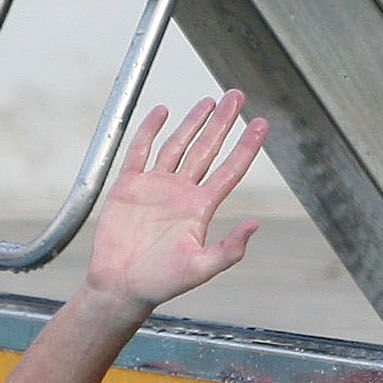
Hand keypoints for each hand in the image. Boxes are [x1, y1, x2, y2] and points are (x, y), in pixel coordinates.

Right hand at [84, 90, 266, 317]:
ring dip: (193, 122)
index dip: (246, 146)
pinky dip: (150, 130)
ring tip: (209, 101)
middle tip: (236, 96)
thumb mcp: (201, 269)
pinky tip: (163, 112)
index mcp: (200, 209)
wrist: (121, 286)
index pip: (230, 170)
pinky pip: (140, 151)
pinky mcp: (129, 186)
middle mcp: (181, 192)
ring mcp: (155, 186)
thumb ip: (229, 250)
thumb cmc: (161, 283)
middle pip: (207, 149)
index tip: (262, 123)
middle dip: (223, 122)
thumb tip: (255, 225)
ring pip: (178, 145)